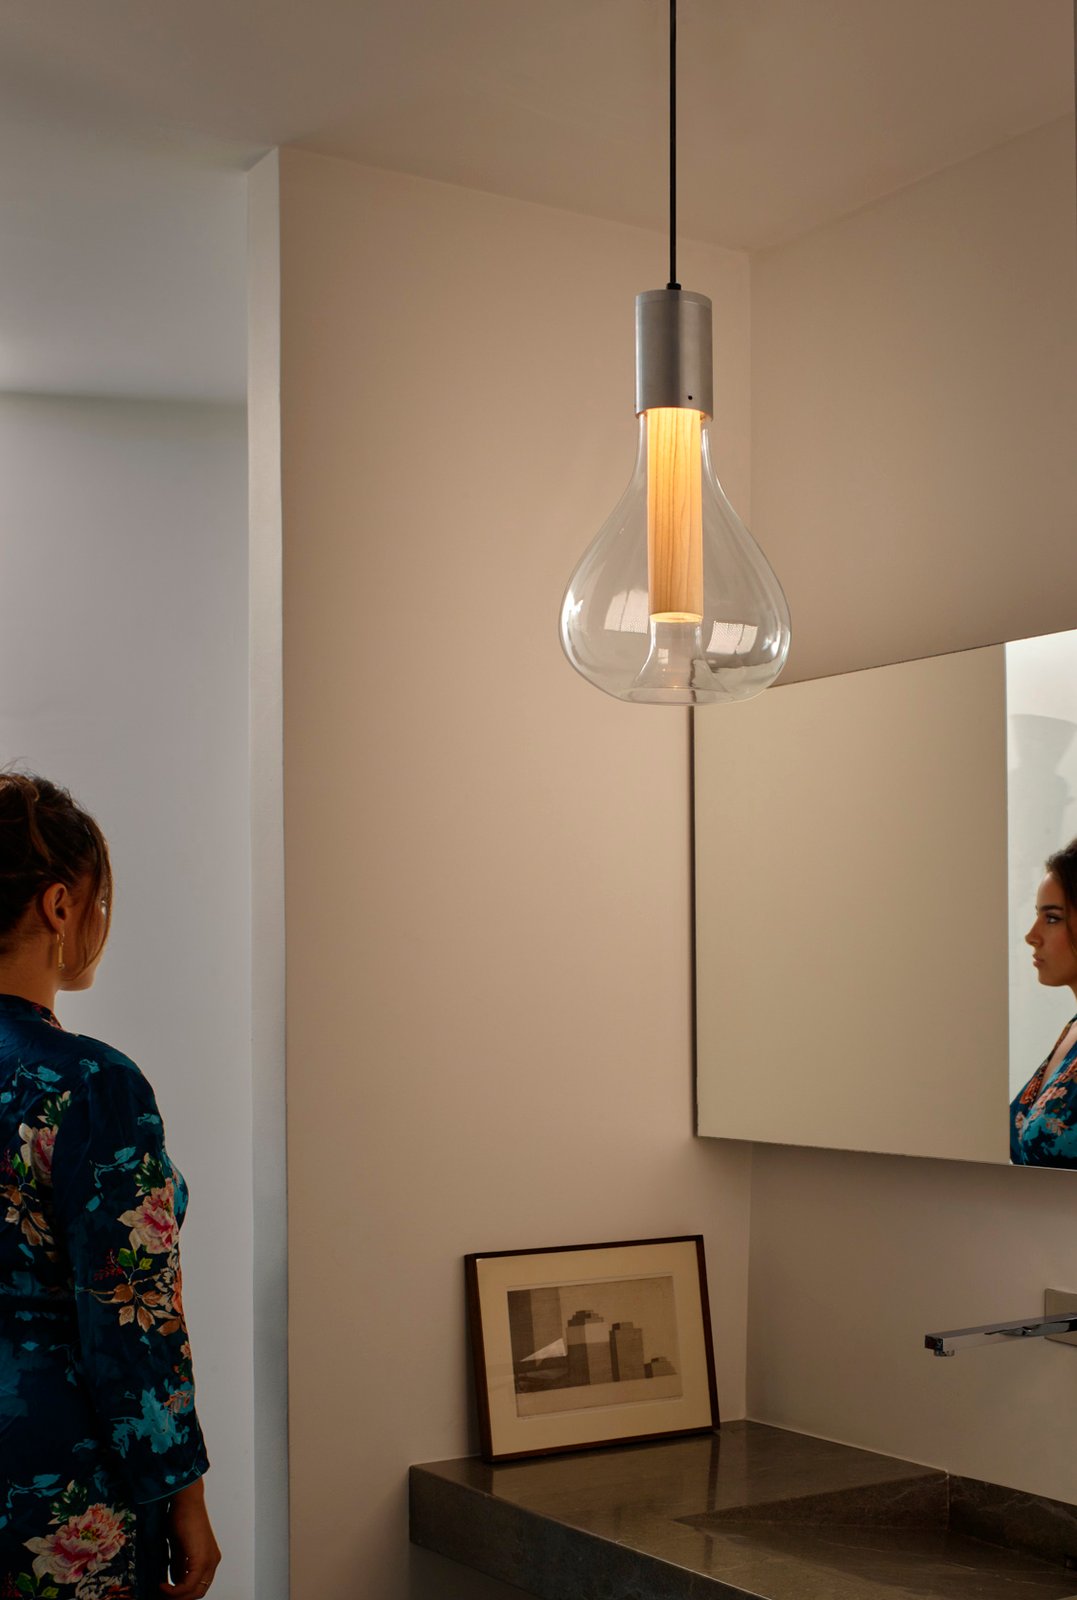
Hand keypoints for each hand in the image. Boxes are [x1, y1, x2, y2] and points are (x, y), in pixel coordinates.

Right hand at [160, 1478, 220, 1597]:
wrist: (186, 1501)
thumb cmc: (181, 1519)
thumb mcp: (179, 1550)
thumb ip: (178, 1567)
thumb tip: (171, 1583)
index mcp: (209, 1559)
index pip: (197, 1587)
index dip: (181, 1594)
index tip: (164, 1595)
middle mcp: (212, 1561)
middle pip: (197, 1593)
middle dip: (178, 1598)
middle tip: (160, 1596)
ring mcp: (209, 1560)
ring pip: (194, 1592)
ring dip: (175, 1596)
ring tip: (159, 1592)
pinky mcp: (202, 1558)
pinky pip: (189, 1586)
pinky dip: (174, 1591)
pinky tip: (162, 1585)